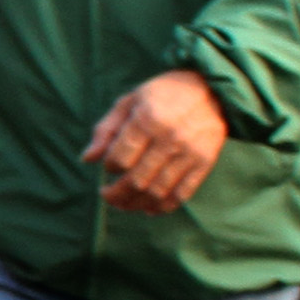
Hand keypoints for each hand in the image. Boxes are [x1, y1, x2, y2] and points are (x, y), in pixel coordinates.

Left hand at [82, 69, 227, 215]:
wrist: (211, 90)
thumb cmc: (162, 95)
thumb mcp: (129, 102)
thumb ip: (106, 130)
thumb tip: (88, 159)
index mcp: (148, 119)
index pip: (121, 158)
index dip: (109, 168)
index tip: (109, 167)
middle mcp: (170, 138)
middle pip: (137, 180)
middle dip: (116, 194)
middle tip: (107, 195)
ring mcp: (189, 153)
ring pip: (158, 191)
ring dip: (136, 204)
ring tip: (124, 204)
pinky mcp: (205, 163)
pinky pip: (182, 193)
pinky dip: (164, 207)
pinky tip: (149, 209)